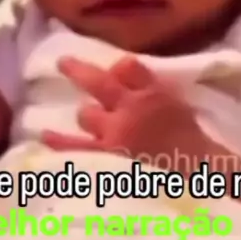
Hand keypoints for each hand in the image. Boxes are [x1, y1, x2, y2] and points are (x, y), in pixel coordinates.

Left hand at [41, 55, 199, 163]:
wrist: (195, 177)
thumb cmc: (190, 142)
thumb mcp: (175, 104)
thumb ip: (148, 86)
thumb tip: (120, 70)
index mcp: (151, 95)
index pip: (128, 68)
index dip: (119, 66)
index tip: (113, 69)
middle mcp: (129, 111)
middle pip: (99, 84)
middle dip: (79, 71)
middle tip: (63, 62)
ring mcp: (114, 136)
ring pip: (87, 114)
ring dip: (86, 114)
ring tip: (83, 114)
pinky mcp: (105, 159)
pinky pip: (75, 147)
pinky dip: (59, 141)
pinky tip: (45, 135)